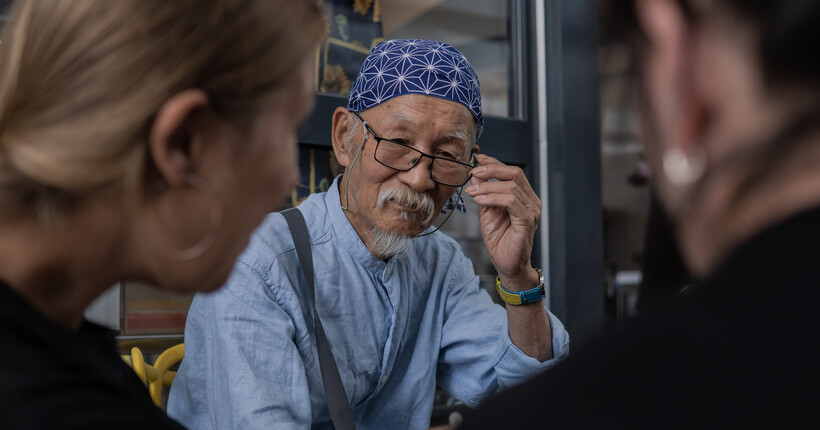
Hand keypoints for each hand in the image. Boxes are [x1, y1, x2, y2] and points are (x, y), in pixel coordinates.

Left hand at [464, 154, 540, 288]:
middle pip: (515, 174)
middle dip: (492, 170)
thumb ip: (484, 194)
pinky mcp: (527, 221)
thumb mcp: (487, 212)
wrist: (507, 265)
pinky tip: (480, 199)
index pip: (512, 172)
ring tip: (472, 191)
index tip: (478, 159)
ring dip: (488, 186)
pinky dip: (494, 198)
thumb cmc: (500, 240)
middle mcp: (531, 201)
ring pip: (511, 187)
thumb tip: (475, 176)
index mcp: (523, 197)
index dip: (495, 163)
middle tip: (473, 173)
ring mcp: (531, 211)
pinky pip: (512, 202)